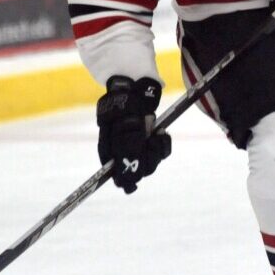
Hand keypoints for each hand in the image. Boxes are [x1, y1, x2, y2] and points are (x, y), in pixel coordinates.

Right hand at [97, 76, 171, 193]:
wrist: (133, 91)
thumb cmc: (122, 107)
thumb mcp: (120, 127)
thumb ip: (125, 148)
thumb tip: (127, 168)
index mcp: (111, 152)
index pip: (118, 176)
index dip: (127, 180)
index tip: (133, 183)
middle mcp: (125, 153)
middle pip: (138, 171)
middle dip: (147, 160)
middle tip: (150, 143)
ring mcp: (139, 147)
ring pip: (152, 162)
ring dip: (156, 150)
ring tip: (156, 134)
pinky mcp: (151, 141)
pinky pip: (161, 151)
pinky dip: (163, 143)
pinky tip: (161, 133)